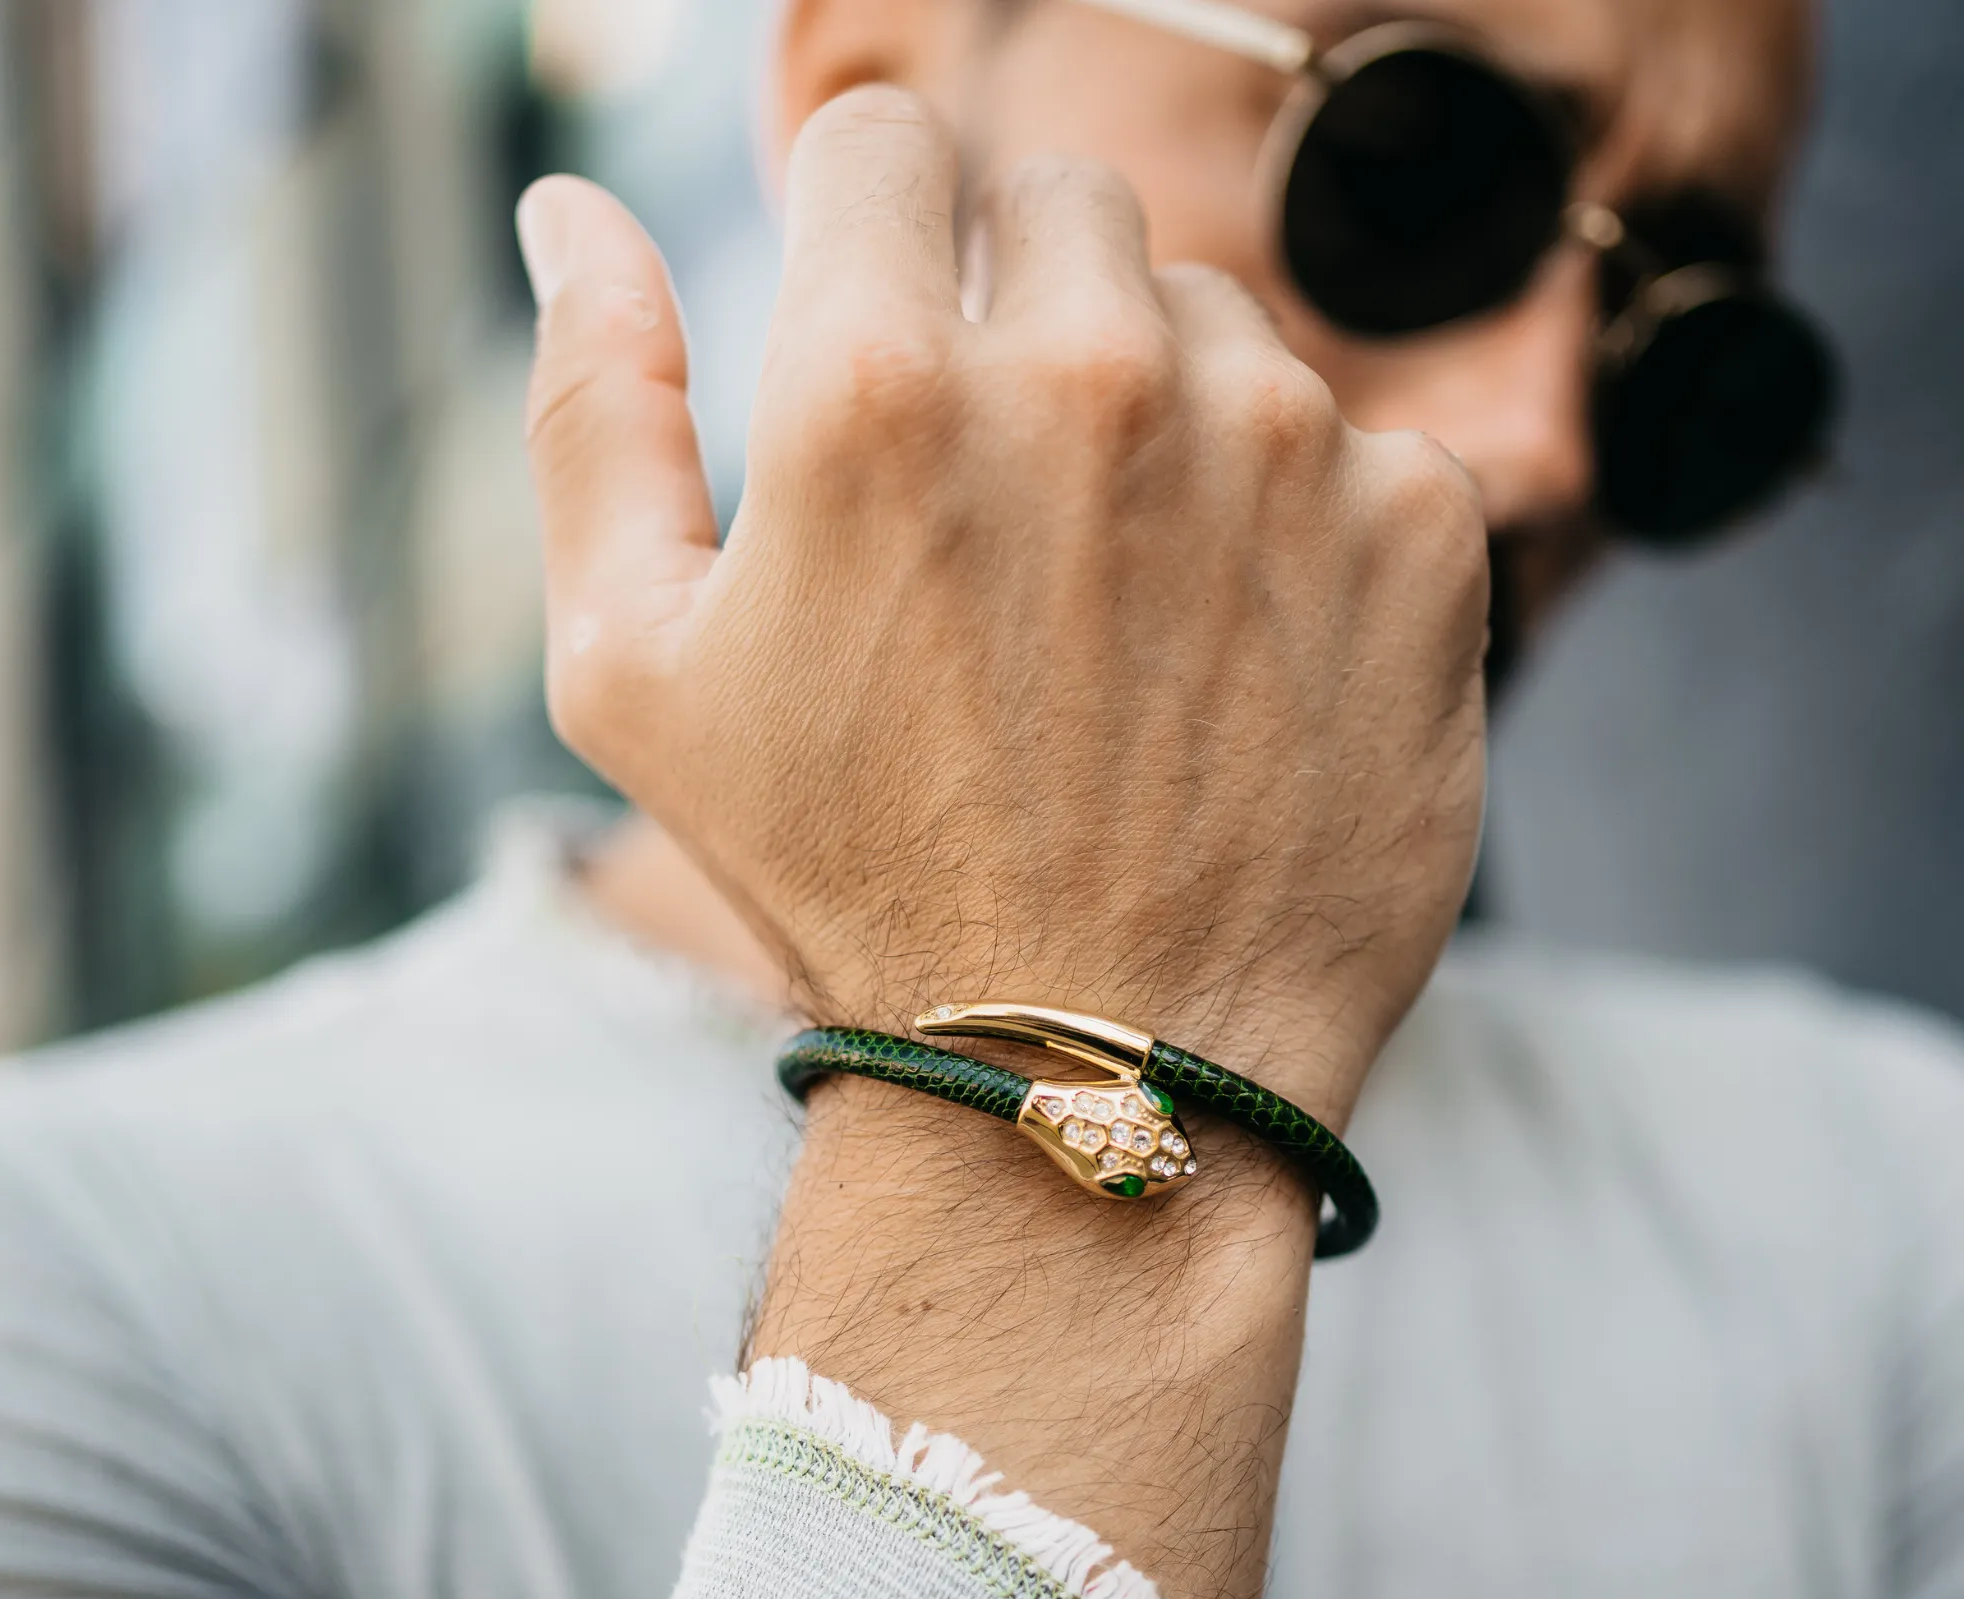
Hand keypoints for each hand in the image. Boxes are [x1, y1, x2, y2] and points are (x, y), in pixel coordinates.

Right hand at [521, 87, 1486, 1129]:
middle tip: (1006, 507)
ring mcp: (1281, 445)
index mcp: (877, 388)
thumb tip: (568, 208)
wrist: (1102, 1069)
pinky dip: (1297, 526)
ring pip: (1214, 321)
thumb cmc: (847, 884)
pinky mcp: (1418, 530)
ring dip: (1163, 421)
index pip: (885, 141)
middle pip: (1060, 201)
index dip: (871, 229)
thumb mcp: (635, 676)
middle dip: (1018, 307)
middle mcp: (1092, 375)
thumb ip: (590, 410)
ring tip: (1120, 619)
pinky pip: (1350, 442)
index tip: (891, 329)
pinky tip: (1237, 669)